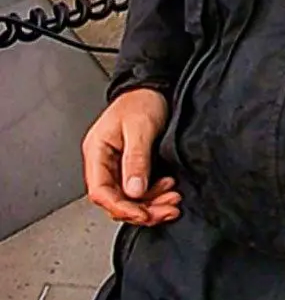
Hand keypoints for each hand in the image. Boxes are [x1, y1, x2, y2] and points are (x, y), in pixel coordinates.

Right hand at [82, 88, 180, 225]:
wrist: (152, 86)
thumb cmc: (142, 99)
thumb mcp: (140, 127)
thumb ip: (136, 159)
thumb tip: (134, 191)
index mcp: (97, 152)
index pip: (101, 191)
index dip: (122, 207)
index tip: (143, 213)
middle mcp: (104, 162)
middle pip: (116, 199)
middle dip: (143, 209)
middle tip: (167, 209)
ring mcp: (118, 166)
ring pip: (130, 198)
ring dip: (152, 204)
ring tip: (173, 200)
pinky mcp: (132, 166)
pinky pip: (139, 189)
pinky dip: (155, 194)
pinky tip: (169, 190)